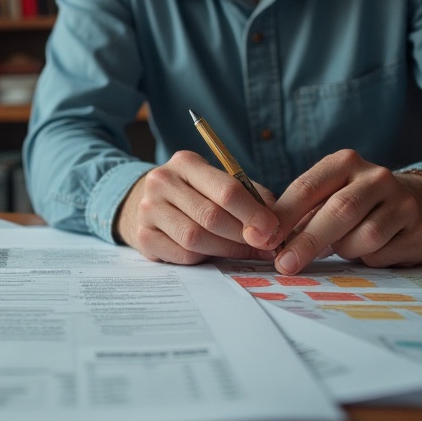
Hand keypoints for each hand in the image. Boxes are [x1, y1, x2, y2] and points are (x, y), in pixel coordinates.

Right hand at [115, 150, 281, 263]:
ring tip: (245, 251)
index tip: (273, 229)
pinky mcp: (143, 237)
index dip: (253, 213)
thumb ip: (249, 196)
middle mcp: (162, 181)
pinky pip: (183, 254)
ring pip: (196, 238)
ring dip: (228, 250)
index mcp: (185, 163)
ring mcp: (149, 210)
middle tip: (265, 246)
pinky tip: (216, 254)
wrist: (146, 203)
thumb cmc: (194, 194)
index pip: (226, 190)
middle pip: (211, 216)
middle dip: (243, 235)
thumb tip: (278, 224)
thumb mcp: (217, 183)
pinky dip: (205, 258)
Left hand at [269, 150, 421, 274]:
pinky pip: (383, 255)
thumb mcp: (330, 195)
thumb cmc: (360, 203)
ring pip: (363, 237)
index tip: (263, 238)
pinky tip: (371, 251)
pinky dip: (368, 260)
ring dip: (345, 250)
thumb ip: (301, 213)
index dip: (284, 215)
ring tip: (345, 246)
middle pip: (338, 211)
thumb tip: (265, 239)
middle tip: (285, 264)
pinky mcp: (419, 231)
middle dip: (307, 241)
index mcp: (346, 162)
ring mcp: (403, 203)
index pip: (307, 187)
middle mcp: (377, 177)